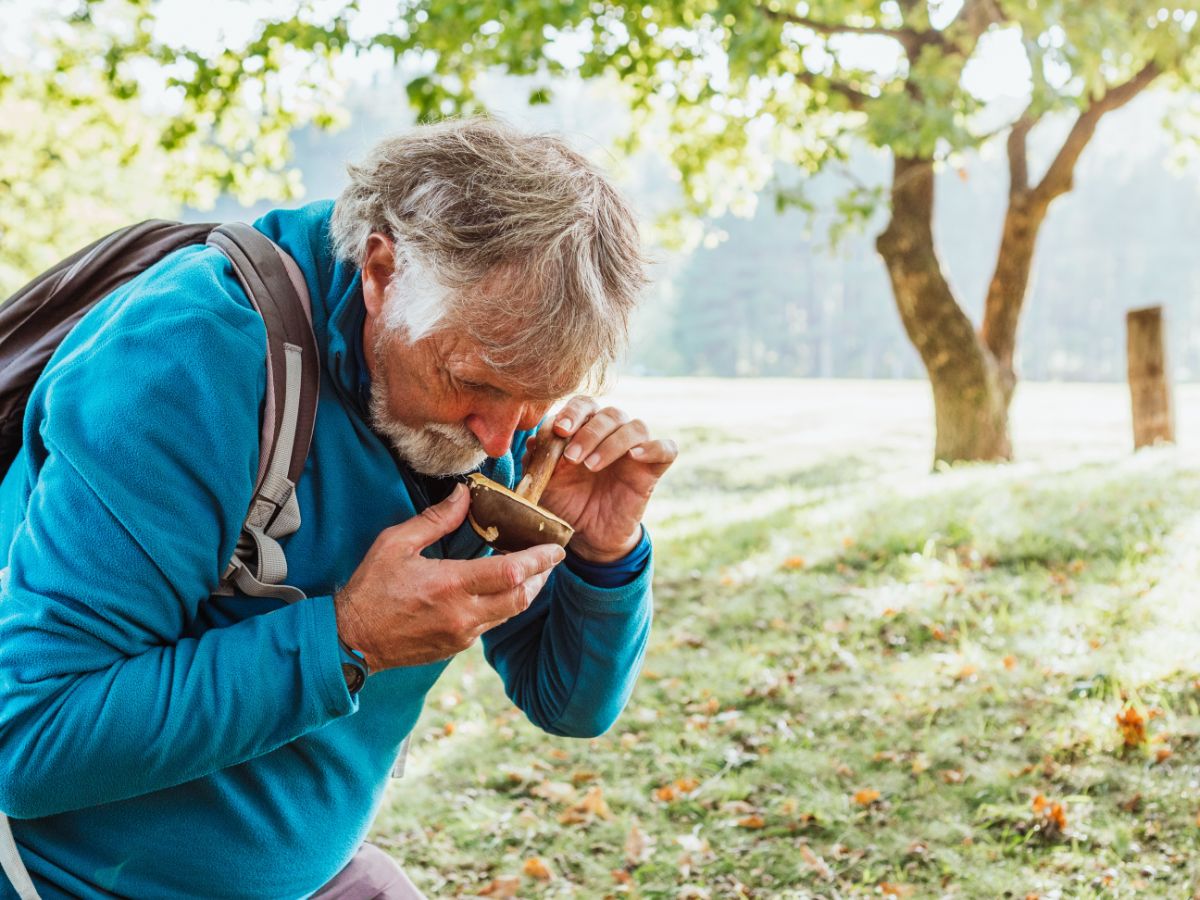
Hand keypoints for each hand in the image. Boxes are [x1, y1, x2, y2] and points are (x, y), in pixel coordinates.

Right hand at [334, 483, 564, 671]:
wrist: (351, 638)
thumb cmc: (371, 588)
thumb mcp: (396, 544)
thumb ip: (434, 520)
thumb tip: (463, 496)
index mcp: (450, 586)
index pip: (510, 573)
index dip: (539, 560)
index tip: (556, 548)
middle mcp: (462, 614)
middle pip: (520, 597)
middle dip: (541, 577)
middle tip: (552, 559)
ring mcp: (461, 635)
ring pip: (509, 613)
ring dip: (526, 592)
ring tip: (534, 573)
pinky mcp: (456, 647)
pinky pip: (490, 625)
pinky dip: (502, 606)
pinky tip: (500, 591)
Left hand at [529, 397, 677, 563]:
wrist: (588, 535)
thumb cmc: (565, 502)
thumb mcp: (544, 483)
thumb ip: (538, 461)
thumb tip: (534, 440)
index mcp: (585, 428)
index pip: (584, 405)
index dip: (573, 412)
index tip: (559, 430)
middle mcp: (612, 434)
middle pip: (610, 413)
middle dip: (589, 432)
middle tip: (572, 457)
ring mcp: (635, 450)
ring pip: (636, 427)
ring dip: (612, 443)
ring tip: (591, 466)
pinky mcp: (653, 470)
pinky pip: (666, 449)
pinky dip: (653, 448)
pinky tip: (635, 456)